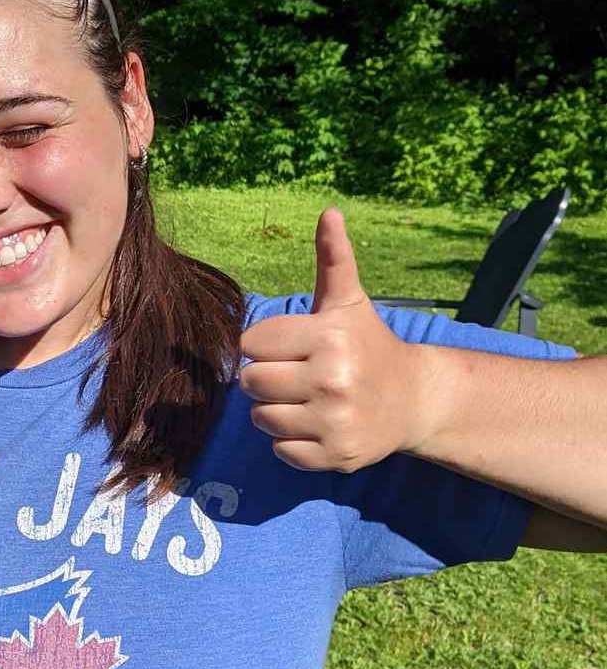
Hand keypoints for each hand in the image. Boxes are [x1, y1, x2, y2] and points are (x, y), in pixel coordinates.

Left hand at [238, 208, 425, 471]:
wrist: (415, 399)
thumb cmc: (369, 345)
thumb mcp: (349, 302)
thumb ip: (333, 260)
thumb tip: (329, 212)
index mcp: (328, 338)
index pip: (252, 344)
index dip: (264, 345)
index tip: (290, 347)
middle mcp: (331, 380)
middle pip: (252, 383)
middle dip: (266, 378)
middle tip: (295, 375)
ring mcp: (334, 421)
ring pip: (262, 419)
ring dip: (275, 411)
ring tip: (305, 400)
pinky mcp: (336, 455)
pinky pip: (282, 451)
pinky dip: (292, 442)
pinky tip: (317, 425)